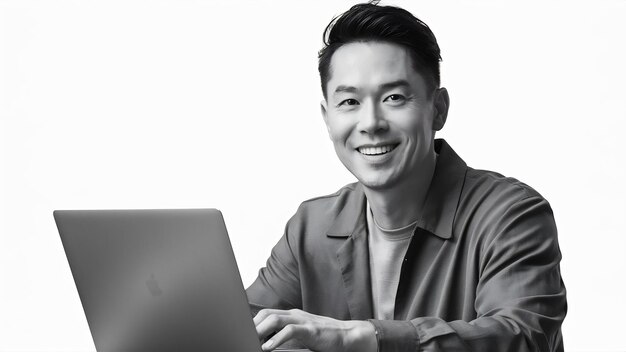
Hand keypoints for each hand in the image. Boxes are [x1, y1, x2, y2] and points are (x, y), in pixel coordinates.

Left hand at [254, 308, 376, 351]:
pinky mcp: (311, 329)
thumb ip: (286, 335)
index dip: (253, 322)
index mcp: (291, 315)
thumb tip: (267, 343)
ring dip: (260, 331)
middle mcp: (295, 315)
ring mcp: (303, 320)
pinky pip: (290, 330)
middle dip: (253, 325)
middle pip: (267, 314)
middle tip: (244, 338)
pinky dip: (277, 339)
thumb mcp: (302, 334)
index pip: (266, 313)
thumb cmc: (325, 338)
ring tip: (252, 342)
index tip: (244, 333)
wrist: (348, 336)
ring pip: (275, 319)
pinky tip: (268, 348)